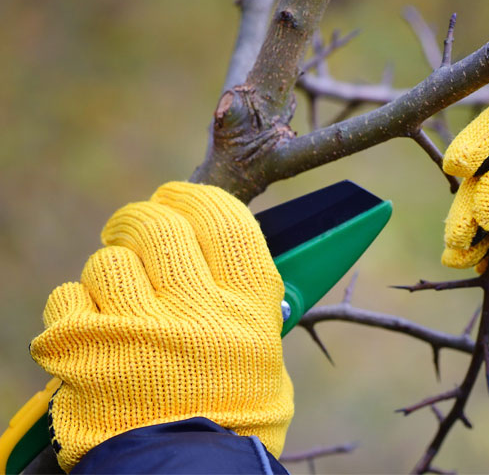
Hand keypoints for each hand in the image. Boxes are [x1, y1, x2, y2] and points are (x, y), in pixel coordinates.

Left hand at [30, 182, 292, 471]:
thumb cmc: (230, 412)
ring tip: (118, 297)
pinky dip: (76, 306)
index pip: (224, 220)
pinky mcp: (86, 353)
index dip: (195, 197)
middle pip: (159, 226)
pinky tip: (91, 329)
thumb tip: (224, 246)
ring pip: (109, 260)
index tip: (179, 196)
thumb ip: (249, 298)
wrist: (184, 472)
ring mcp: (140, 331)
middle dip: (141, 219)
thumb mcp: (264, 353)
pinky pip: (68, 296)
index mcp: (248, 309)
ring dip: (109, 271)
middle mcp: (199, 313)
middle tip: (135, 230)